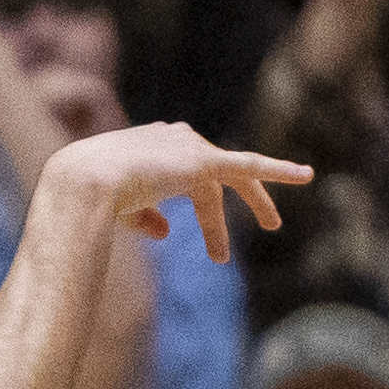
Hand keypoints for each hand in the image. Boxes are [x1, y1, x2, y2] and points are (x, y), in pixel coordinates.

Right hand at [34, 122, 308, 260]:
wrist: (84, 183)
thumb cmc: (90, 199)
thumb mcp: (119, 209)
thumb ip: (145, 216)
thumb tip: (167, 232)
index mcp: (152, 147)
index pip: (184, 178)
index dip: (201, 214)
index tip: (212, 249)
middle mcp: (173, 140)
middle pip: (213, 176)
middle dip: (234, 204)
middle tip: (259, 229)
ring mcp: (189, 147)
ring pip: (233, 178)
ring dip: (254, 202)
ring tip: (273, 225)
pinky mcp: (203, 161)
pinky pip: (249, 165)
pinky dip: (279, 171)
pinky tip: (305, 177)